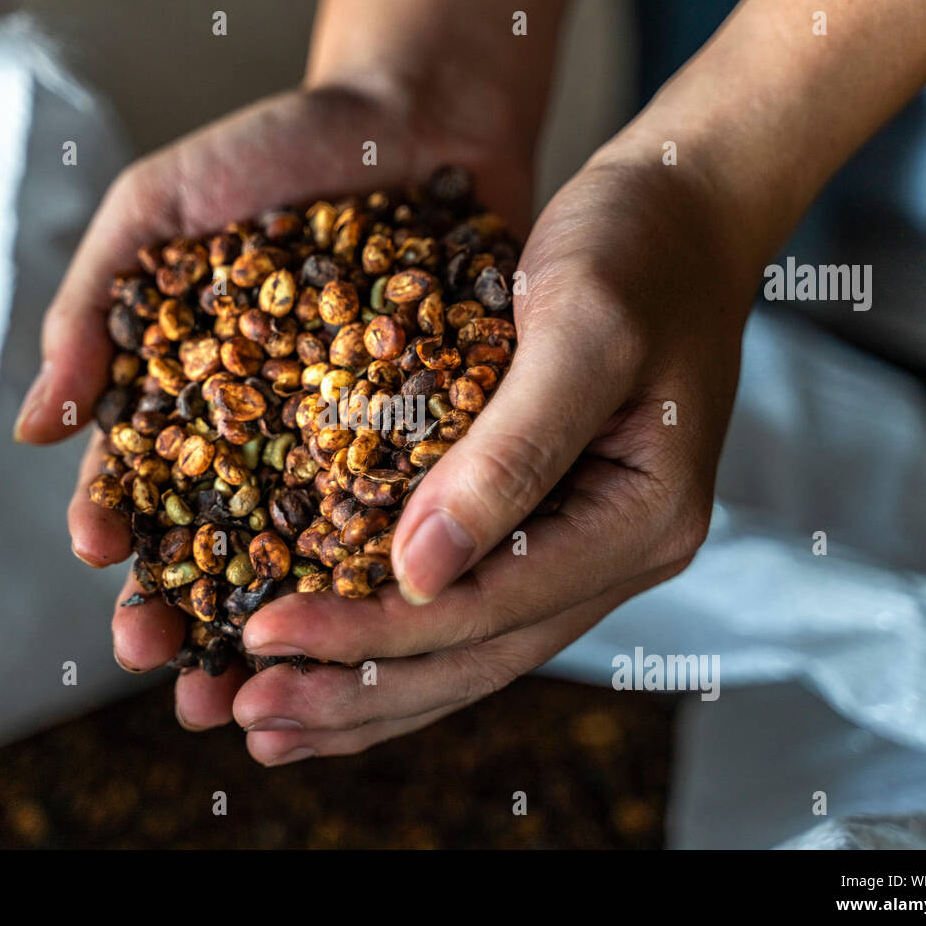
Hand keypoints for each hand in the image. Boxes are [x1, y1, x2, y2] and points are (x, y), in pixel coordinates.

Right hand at [14, 83, 533, 728]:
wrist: (410, 113)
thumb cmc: (271, 150)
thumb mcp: (157, 208)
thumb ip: (91, 309)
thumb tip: (36, 430)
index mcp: (190, 396)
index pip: (140, 480)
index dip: (116, 521)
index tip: (103, 554)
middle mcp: (265, 438)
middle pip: (215, 543)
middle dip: (182, 607)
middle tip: (160, 659)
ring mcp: (346, 449)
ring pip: (303, 558)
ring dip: (273, 626)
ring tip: (248, 685)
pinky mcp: (428, 443)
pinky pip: (403, 519)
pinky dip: (381, 576)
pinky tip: (365, 622)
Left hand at [229, 151, 762, 764]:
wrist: (681, 204)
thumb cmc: (641, 247)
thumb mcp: (580, 331)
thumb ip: (511, 453)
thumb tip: (418, 573)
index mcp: (639, 521)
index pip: (490, 609)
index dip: (371, 633)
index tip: (260, 636)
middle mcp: (614, 552)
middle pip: (474, 655)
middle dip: (354, 690)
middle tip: (244, 714)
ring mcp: (580, 538)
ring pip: (464, 644)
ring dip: (363, 686)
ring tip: (265, 722)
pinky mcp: (542, 512)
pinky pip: (462, 591)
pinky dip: (386, 627)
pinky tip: (321, 652)